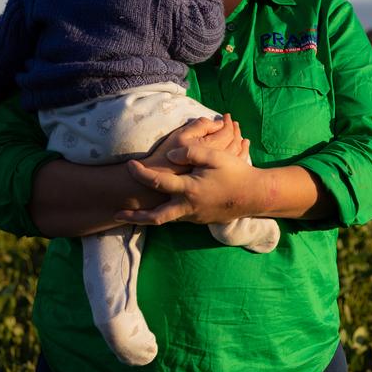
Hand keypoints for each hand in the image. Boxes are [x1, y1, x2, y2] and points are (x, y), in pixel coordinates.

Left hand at [117, 146, 262, 225]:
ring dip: (149, 216)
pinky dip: (167, 213)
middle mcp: (188, 207)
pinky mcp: (200, 219)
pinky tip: (164, 205)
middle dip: (135, 216)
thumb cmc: (236, 173)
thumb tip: (170, 155)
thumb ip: (192, 152)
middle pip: (155, 217)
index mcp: (189, 189)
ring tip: (134, 213)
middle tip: (116, 215)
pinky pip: (179, 217)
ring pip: (166, 219)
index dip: (140, 173)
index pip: (158, 182)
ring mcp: (194, 216)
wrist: (255, 196)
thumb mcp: (216, 156)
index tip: (129, 165)